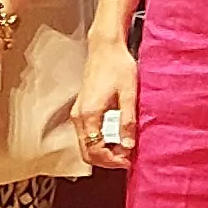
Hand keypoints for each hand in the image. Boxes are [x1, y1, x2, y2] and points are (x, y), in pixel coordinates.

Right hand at [78, 37, 139, 167]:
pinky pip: (86, 134)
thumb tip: (128, 146)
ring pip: (85, 144)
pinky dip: (99, 141)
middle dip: (106, 160)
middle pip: (86, 152)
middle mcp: (79, 116)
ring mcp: (78, 112)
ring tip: (124, 149)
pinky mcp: (81, 109)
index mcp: (89, 114)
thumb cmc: (118, 66)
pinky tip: (116, 137)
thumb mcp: (129, 94)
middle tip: (127, 159)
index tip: (128, 161)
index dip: (112, 160)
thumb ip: (127, 121)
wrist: (106, 47)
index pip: (95, 150)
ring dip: (103, 151)